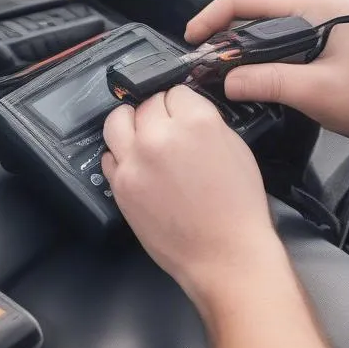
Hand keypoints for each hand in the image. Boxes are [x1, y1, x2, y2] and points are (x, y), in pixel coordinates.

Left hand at [102, 85, 283, 307]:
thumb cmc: (238, 208)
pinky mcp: (119, 184)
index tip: (184, 116)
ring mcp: (135, 160)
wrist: (224, 255)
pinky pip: (109, 155)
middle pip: (146, 104)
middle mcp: (159, 136)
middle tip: (167, 130)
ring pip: (117, 120)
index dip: (182, 105)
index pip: (176, 92)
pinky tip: (136, 164)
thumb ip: (207, 123)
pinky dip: (121, 155)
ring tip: (141, 136)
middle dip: (158, 113)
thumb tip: (185, 112)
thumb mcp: (236, 149)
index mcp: (196, 122)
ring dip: (130, 124)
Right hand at [185, 0, 348, 144]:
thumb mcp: (315, 91)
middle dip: (225, 33)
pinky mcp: (324, 42)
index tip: (194, 38)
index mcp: (320, 4)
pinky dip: (259, 56)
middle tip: (204, 60)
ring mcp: (323, 23)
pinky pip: (280, 41)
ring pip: (266, 27)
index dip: (214, 16)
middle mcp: (320, 6)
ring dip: (241, 47)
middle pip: (256, 10)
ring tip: (221, 70)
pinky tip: (249, 75)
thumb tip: (226, 80)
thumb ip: (266, 81)